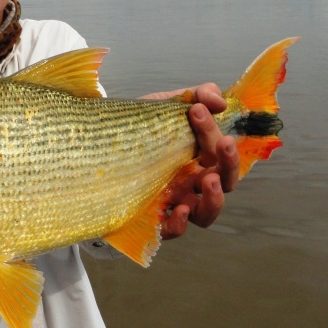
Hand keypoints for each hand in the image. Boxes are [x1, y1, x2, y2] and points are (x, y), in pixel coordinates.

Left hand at [141, 83, 239, 239]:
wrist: (97, 145)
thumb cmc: (138, 128)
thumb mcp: (164, 106)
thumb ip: (194, 96)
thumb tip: (218, 100)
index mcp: (198, 157)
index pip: (219, 150)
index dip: (214, 130)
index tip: (196, 110)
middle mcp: (190, 182)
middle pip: (224, 183)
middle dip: (229, 163)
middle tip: (223, 143)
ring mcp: (173, 201)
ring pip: (206, 214)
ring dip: (214, 199)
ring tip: (207, 181)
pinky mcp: (151, 218)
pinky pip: (172, 230)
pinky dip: (181, 224)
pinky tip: (180, 209)